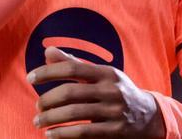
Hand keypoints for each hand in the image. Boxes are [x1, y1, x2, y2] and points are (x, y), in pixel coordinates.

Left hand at [29, 48, 164, 137]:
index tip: (31, 78)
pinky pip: (82, 132)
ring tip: (39, 122)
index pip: (71, 67)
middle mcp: (111, 90)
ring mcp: (114, 111)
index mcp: (106, 73)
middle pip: (70, 92)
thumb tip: (48, 51)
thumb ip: (74, 63)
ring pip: (74, 113)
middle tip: (37, 107)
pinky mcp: (114, 131)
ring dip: (50, 118)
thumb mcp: (102, 74)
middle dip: (47, 100)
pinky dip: (62, 134)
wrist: (150, 117)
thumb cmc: (118, 91)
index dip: (48, 72)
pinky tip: (51, 134)